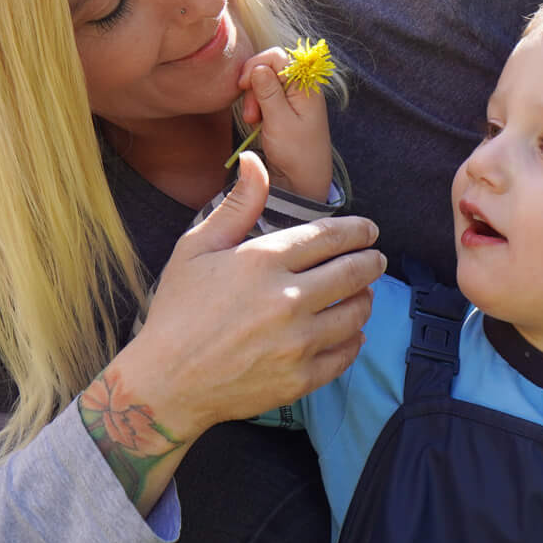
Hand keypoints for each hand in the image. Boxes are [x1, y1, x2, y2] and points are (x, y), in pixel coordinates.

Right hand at [88, 153, 380, 504]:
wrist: (166, 382)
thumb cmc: (177, 311)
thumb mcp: (197, 249)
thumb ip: (236, 205)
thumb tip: (255, 161)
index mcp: (263, 262)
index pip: (330, 237)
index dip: (357, 230)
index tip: (369, 230)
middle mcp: (288, 299)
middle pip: (353, 272)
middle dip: (372, 261)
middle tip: (376, 259)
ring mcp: (297, 342)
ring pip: (356, 313)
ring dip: (366, 299)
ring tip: (361, 294)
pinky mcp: (301, 378)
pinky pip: (346, 353)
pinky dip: (353, 339)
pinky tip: (348, 332)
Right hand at [238, 47, 332, 200]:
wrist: (302, 183)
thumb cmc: (297, 154)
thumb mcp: (280, 121)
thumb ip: (269, 91)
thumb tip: (258, 66)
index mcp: (306, 87)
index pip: (278, 56)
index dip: (257, 65)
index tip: (244, 85)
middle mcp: (301, 88)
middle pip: (269, 68)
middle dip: (254, 86)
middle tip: (252, 113)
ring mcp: (292, 99)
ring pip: (263, 84)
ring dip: (253, 100)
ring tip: (254, 122)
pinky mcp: (283, 111)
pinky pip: (264, 98)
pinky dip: (257, 108)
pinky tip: (258, 124)